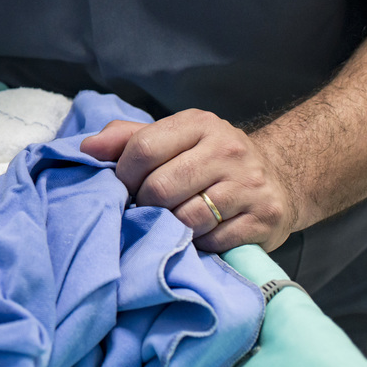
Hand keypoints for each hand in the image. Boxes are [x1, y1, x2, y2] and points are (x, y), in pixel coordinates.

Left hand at [80, 110, 296, 251]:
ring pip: (187, 217)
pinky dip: (198, 243)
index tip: (123, 187)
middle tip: (147, 209)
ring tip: (173, 220)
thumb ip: (127, 138)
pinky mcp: (265, 217)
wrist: (279, 177)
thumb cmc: (208, 158)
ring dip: (172, 226)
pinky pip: (213, 241)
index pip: (144, 147)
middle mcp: (228, 149)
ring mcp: (250, 184)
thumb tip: (86, 148)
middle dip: (145, 204)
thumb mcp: (172, 137)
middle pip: (161, 187)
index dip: (124, 174)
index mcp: (199, 123)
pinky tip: (199, 233)